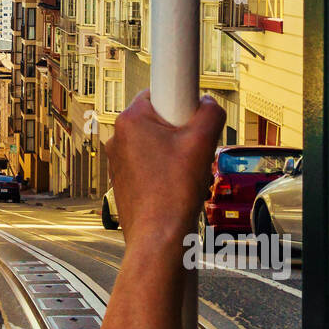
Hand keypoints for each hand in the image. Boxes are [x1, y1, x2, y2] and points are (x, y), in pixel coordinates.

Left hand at [103, 91, 224, 251]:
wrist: (158, 238)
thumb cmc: (174, 192)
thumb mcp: (203, 142)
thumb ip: (210, 112)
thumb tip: (208, 104)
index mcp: (130, 120)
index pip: (160, 91)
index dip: (182, 102)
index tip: (191, 117)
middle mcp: (118, 137)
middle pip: (161, 119)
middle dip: (182, 132)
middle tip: (194, 151)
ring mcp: (118, 160)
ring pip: (157, 144)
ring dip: (176, 153)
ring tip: (186, 174)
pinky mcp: (124, 180)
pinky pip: (151, 164)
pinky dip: (166, 170)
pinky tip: (177, 187)